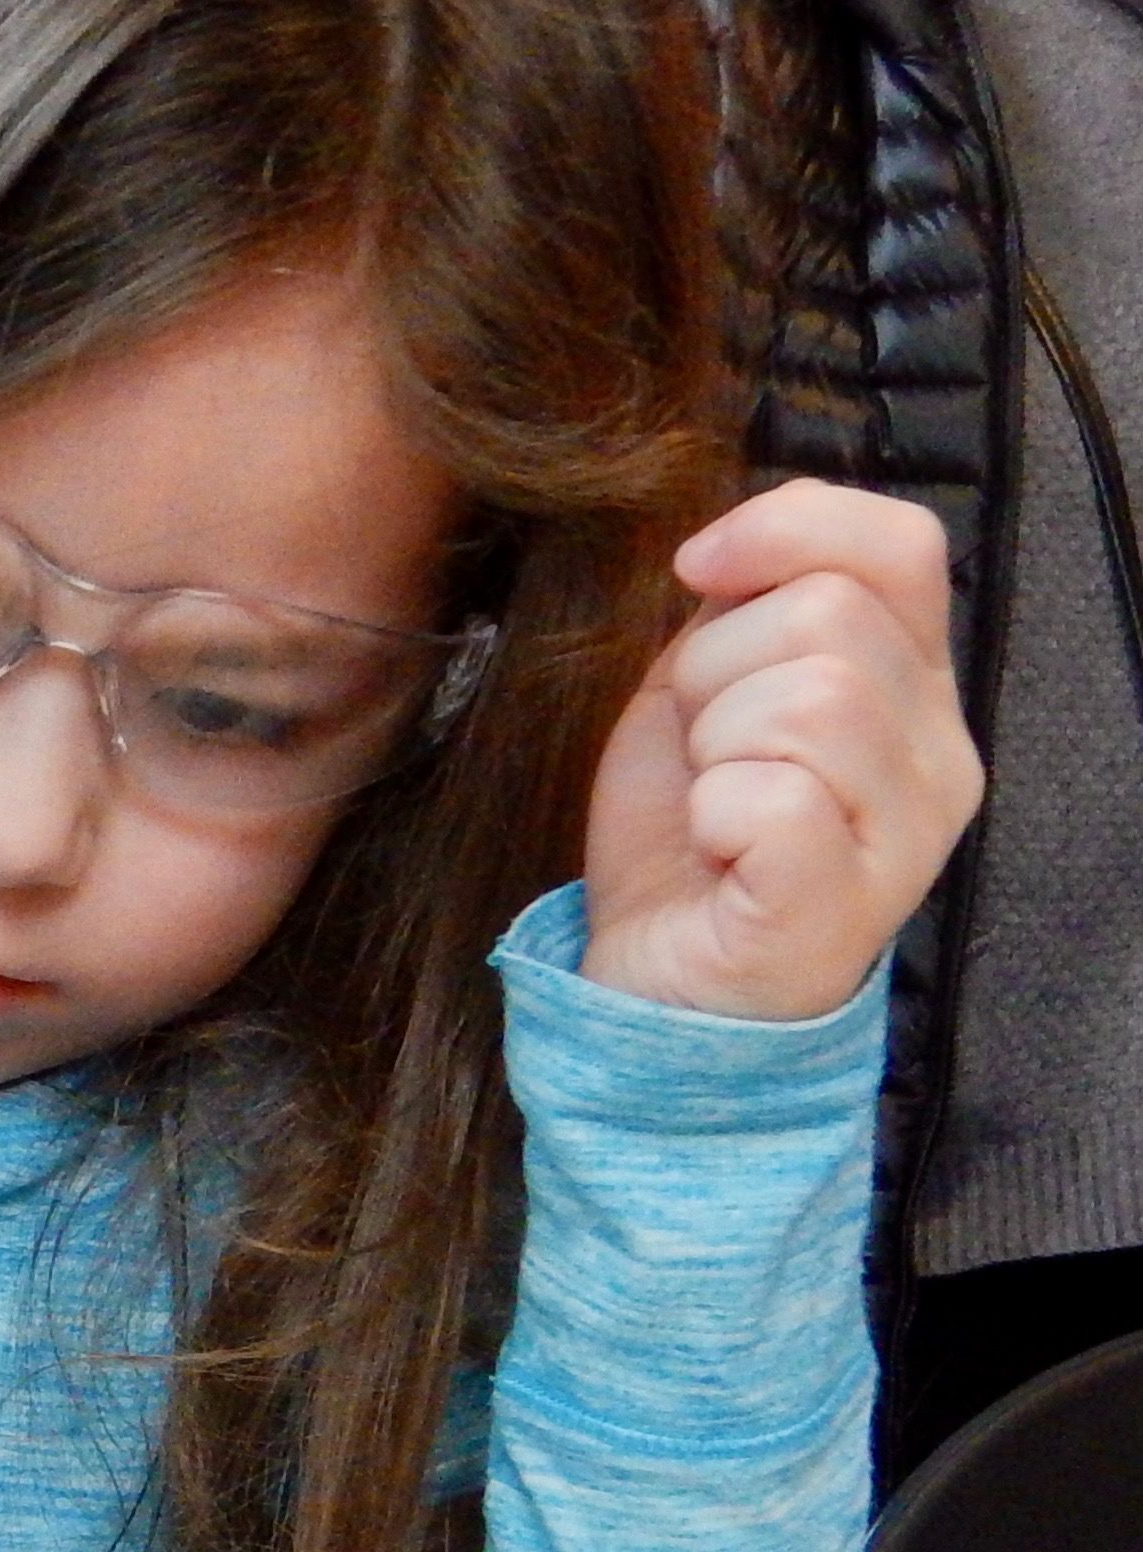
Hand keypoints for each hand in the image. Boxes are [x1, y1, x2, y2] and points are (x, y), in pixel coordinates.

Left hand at [579, 477, 982, 1020]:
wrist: (654, 982)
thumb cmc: (686, 836)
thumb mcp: (706, 691)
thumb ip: (743, 608)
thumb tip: (729, 542)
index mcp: (913, 685)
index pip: (901, 543)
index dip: (788, 528)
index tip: (698, 571)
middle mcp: (939, 755)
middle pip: (830, 617)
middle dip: (716, 668)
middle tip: (700, 750)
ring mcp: (906, 835)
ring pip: (810, 699)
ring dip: (713, 742)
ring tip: (709, 802)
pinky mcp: (845, 903)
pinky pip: (775, 799)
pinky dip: (711, 813)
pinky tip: (715, 849)